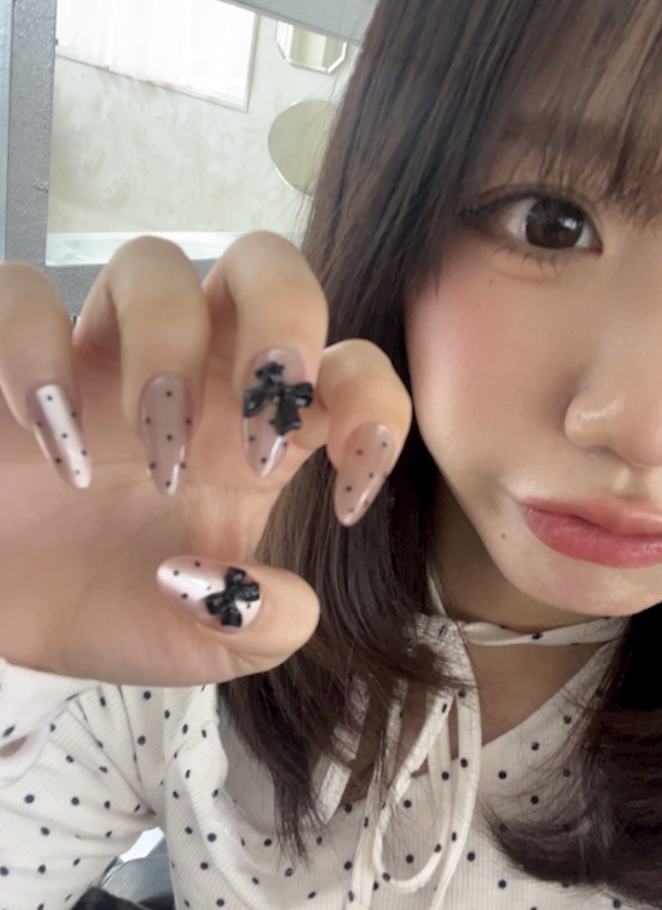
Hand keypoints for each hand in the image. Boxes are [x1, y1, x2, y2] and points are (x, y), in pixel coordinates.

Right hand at [0, 233, 410, 686]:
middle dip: (281, 322)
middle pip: (265, 264)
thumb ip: (263, 628)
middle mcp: (196, 372)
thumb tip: (263, 594)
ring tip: (153, 452)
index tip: (350, 498)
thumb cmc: (123, 607)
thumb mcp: (212, 646)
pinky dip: (33, 350)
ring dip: (165, 347)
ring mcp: (106, 355)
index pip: (351, 364)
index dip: (376, 410)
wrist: (14, 626)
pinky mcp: (18, 358)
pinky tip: (49, 442)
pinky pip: (20, 293)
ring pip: (152, 264)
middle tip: (258, 431)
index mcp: (263, 427)